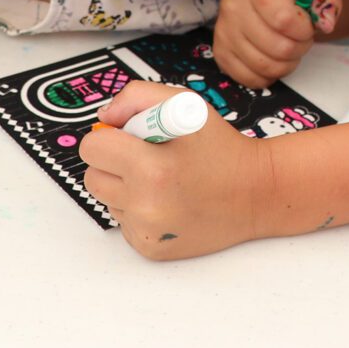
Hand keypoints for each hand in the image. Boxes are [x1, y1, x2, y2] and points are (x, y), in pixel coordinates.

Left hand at [80, 81, 269, 259]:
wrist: (255, 193)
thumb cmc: (220, 146)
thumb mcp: (184, 103)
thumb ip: (136, 97)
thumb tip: (104, 118)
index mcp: (152, 168)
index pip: (92, 149)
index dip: (108, 137)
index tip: (128, 136)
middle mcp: (146, 206)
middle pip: (93, 177)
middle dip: (112, 162)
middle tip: (145, 156)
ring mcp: (147, 232)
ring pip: (107, 200)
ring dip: (125, 186)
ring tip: (161, 178)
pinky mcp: (150, 250)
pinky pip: (124, 222)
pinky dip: (138, 209)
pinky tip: (167, 200)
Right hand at [213, 0, 339, 87]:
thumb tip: (326, 24)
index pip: (284, 19)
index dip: (304, 30)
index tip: (307, 26)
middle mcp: (233, 4)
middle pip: (277, 47)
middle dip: (299, 48)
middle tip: (300, 39)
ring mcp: (223, 30)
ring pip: (265, 66)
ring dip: (286, 64)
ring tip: (288, 48)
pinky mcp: (220, 52)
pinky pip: (249, 79)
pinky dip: (268, 76)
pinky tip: (273, 59)